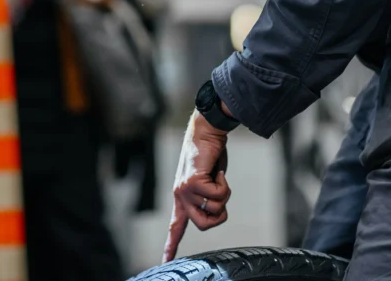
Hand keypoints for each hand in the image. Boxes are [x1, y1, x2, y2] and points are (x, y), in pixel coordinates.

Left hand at [163, 110, 231, 262]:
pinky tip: (217, 171)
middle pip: (203, 225)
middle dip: (219, 214)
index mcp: (182, 196)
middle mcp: (180, 195)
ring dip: (224, 194)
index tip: (166, 259)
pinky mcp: (192, 183)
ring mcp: (184, 190)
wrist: (207, 132)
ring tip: (218, 177)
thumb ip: (207, 196)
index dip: (172, 244)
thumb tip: (213, 209)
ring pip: (214, 210)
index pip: (176, 225)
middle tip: (221, 194)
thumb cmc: (211, 154)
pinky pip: (218, 196)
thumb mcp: (209, 180)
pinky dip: (224, 184)